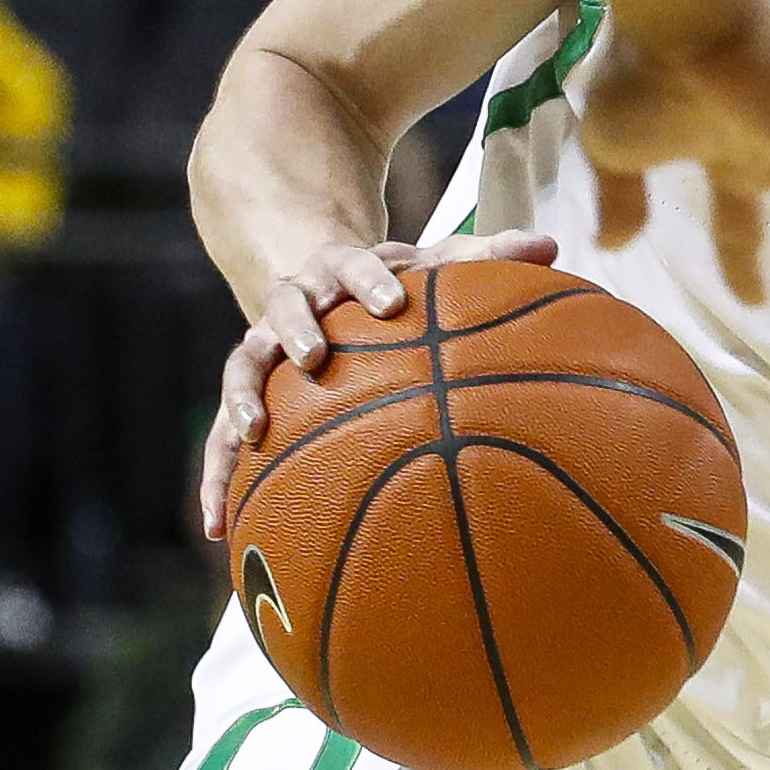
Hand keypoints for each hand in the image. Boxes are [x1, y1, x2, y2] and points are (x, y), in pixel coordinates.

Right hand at [198, 228, 558, 537]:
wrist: (324, 287)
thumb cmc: (396, 284)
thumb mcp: (436, 263)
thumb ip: (487, 255)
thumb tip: (551, 244)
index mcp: (338, 269)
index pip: (348, 264)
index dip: (367, 281)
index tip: (391, 301)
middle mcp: (293, 303)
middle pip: (283, 308)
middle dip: (296, 330)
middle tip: (312, 355)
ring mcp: (264, 348)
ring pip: (241, 368)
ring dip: (241, 399)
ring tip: (251, 433)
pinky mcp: (250, 394)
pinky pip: (224, 436)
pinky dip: (218, 476)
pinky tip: (220, 526)